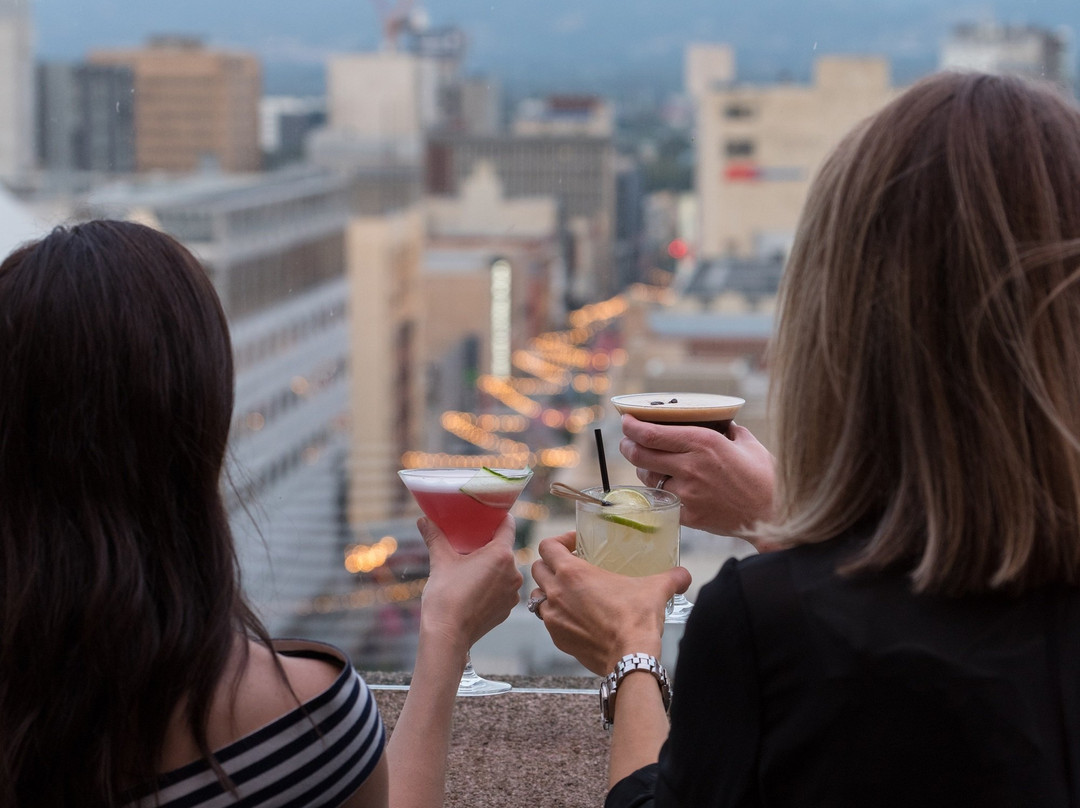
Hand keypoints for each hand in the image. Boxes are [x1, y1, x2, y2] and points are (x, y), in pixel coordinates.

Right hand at [417, 515, 523, 653]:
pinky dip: (492, 585)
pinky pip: (503, 589)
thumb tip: (423, 520)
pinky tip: (475, 588)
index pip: (507, 526)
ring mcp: (513, 592)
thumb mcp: (440, 561)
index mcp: (501, 554)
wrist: (447, 635)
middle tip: (471, 542)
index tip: (490, 514)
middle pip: (504, 549)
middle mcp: (513, 572)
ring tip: (471, 568)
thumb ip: (435, 537)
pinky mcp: (508, 608)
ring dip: (491, 567)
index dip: (499, 517)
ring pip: (504, 570)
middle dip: (489, 545)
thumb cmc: (445, 596)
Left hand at [530, 532, 690, 675]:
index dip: (559, 541)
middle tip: (572, 566)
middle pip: (537, 568)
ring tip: (569, 592)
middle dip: (551, 564)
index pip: (547, 546)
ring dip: (549, 591)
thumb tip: (685, 575)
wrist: (629, 658)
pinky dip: (557, 615)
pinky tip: (577, 617)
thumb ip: (671, 577)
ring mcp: (553, 617)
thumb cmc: (637, 619)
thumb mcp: (656, 589)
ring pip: (538, 596)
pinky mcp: (557, 638)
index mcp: (572, 573)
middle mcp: (556, 593)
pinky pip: (547, 620)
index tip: (576, 544)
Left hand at [619, 414, 775, 540]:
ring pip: (648, 477)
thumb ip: (726, 428)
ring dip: (642, 468)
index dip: (632, 427)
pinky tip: (663, 485)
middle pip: (641, 454)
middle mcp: (691, 466)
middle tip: (627, 441)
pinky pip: (662, 499)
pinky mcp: (688, 515)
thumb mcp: (747, 442)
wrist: (774, 516)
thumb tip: (716, 420)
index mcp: (704, 443)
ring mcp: (687, 493)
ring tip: (647, 463)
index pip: (652, 434)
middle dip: (627, 445)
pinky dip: (659, 490)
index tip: (626, 421)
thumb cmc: (765, 477)